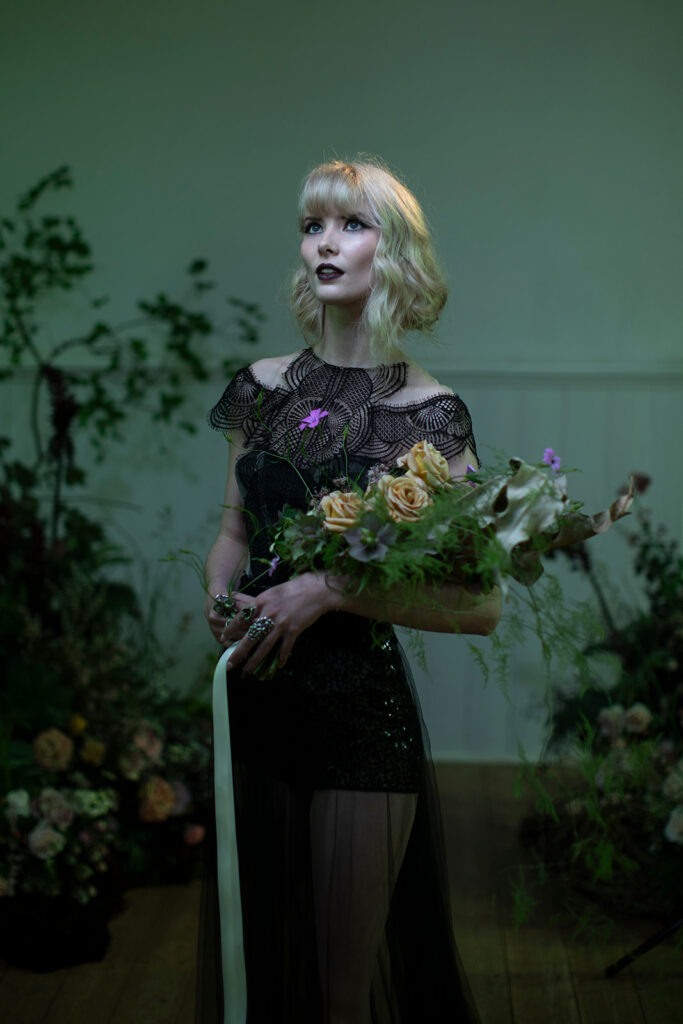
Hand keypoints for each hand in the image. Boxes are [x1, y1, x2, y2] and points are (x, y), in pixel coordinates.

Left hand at [220, 573, 338, 675]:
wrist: (316, 590)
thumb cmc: (294, 588)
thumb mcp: (272, 592)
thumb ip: (260, 604)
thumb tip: (248, 614)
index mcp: (261, 602)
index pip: (241, 619)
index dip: (231, 629)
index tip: (223, 638)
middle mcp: (269, 614)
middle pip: (250, 638)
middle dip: (238, 653)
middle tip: (229, 665)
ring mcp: (281, 624)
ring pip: (264, 647)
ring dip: (254, 662)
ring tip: (246, 672)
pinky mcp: (293, 630)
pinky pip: (284, 649)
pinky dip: (281, 659)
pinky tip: (278, 667)